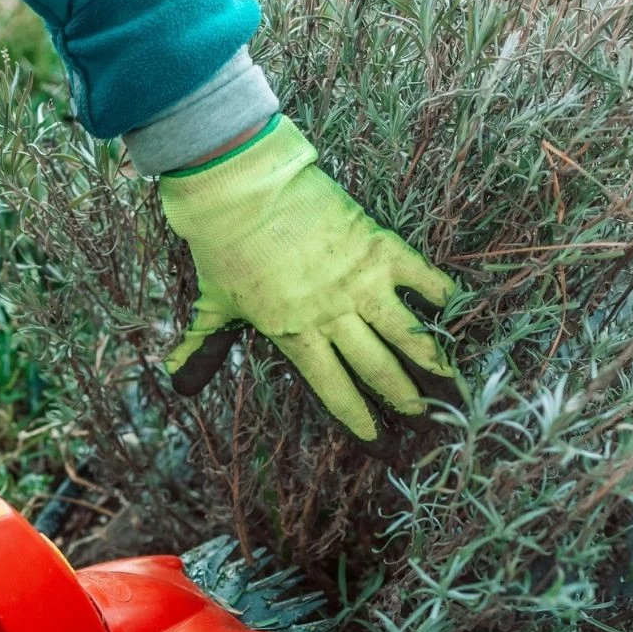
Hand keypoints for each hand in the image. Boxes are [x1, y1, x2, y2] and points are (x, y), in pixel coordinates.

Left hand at [159, 115, 457, 452]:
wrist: (242, 188)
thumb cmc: (223, 247)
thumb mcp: (213, 304)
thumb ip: (204, 347)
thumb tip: (177, 384)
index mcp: (294, 335)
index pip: (334, 390)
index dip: (359, 419)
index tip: (379, 443)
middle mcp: (333, 316)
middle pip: (379, 370)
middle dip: (406, 401)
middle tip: (428, 422)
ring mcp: (360, 282)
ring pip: (408, 335)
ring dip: (434, 364)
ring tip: (454, 388)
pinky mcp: (378, 247)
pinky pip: (421, 277)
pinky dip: (441, 294)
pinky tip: (455, 310)